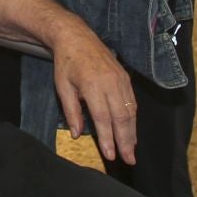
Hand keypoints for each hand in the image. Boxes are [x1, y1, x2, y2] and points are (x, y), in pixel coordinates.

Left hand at [50, 24, 137, 164]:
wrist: (77, 37)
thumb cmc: (67, 64)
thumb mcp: (63, 87)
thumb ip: (71, 111)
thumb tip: (77, 134)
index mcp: (93, 86)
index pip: (103, 118)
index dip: (108, 138)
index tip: (110, 155)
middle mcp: (110, 83)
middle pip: (121, 117)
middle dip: (126, 141)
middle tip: (128, 160)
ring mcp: (121, 80)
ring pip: (130, 111)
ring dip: (132, 132)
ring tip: (132, 150)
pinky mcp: (126, 77)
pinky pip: (132, 101)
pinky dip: (133, 118)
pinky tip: (132, 131)